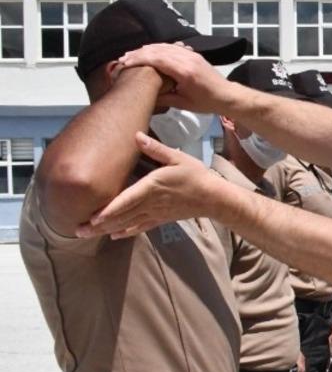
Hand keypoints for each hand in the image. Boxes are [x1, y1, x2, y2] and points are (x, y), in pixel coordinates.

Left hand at [76, 132, 218, 238]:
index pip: (127, 200)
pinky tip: (113, 236)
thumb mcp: (178, 157)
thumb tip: (136, 136)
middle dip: (98, 224)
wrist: (214, 197)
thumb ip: (156, 149)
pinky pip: (140, 227)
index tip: (93, 218)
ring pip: (127, 223)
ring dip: (106, 230)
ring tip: (87, 234)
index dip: (109, 210)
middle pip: (121, 216)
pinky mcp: (160, 218)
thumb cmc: (196, 175)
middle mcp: (150, 203)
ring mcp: (155, 213)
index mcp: (152, 187)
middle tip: (77, 230)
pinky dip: (126, 232)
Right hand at [115, 43, 235, 114]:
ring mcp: (191, 54)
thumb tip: (143, 95)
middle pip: (157, 50)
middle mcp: (187, 59)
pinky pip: (172, 47)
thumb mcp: (183, 103)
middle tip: (123, 59)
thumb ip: (163, 98)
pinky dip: (158, 48)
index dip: (139, 59)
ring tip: (132, 55)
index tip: (125, 63)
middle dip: (138, 53)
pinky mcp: (193, 54)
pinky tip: (149, 51)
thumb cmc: (206, 102)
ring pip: (164, 46)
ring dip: (147, 49)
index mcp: (185, 71)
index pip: (157, 59)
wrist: (227, 95)